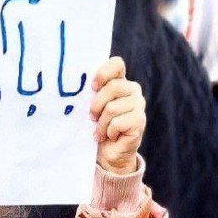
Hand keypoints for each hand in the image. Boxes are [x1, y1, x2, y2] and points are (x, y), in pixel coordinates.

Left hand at [90, 56, 145, 174]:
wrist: (107, 152)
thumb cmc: (96, 126)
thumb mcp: (91, 107)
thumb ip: (91, 93)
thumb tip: (77, 86)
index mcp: (119, 82)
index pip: (116, 64)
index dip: (103, 73)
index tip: (93, 87)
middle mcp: (132, 90)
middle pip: (112, 87)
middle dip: (97, 105)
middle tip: (92, 117)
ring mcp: (138, 105)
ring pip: (112, 108)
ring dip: (101, 123)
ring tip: (100, 130)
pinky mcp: (140, 121)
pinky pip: (117, 123)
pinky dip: (108, 132)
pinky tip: (110, 136)